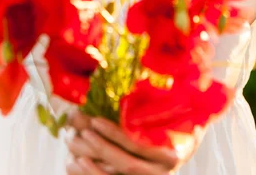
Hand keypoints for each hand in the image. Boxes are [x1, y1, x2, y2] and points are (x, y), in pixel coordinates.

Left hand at [65, 108, 204, 173]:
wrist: (184, 144)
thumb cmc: (177, 121)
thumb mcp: (169, 112)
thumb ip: (150, 107)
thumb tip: (118, 89)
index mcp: (172, 152)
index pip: (138, 144)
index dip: (115, 134)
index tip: (94, 120)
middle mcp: (162, 172)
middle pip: (126, 163)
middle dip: (100, 148)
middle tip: (79, 133)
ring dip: (91, 168)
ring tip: (71, 153)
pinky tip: (77, 165)